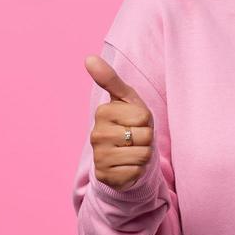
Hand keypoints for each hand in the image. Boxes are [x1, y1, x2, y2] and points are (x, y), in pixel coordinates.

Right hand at [84, 54, 155, 191]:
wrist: (122, 157)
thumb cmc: (128, 123)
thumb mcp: (125, 100)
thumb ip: (110, 79)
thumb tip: (89, 58)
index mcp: (102, 113)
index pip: (143, 116)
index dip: (146, 121)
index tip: (135, 122)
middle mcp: (96, 134)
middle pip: (144, 136)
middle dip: (146, 138)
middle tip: (134, 139)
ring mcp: (100, 157)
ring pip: (142, 154)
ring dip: (144, 155)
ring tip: (132, 151)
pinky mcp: (106, 176)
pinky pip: (136, 171)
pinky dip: (138, 170)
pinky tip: (128, 166)